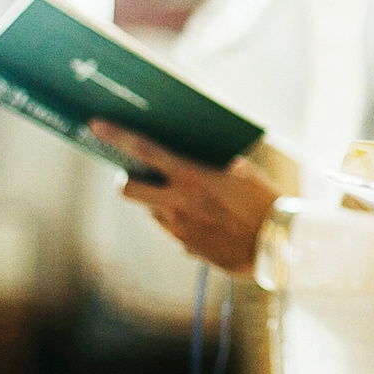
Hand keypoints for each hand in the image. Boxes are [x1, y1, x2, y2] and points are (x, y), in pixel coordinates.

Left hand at [95, 122, 282, 277]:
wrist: (279, 243)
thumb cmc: (263, 199)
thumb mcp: (238, 170)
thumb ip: (205, 163)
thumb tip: (187, 155)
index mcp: (190, 176)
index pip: (143, 150)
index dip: (116, 136)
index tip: (95, 126)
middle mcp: (177, 203)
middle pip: (128, 190)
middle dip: (127, 181)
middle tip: (141, 176)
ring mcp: (179, 229)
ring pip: (153, 210)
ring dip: (161, 201)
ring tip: (193, 198)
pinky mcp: (187, 247)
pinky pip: (174, 229)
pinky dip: (182, 220)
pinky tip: (208, 219)